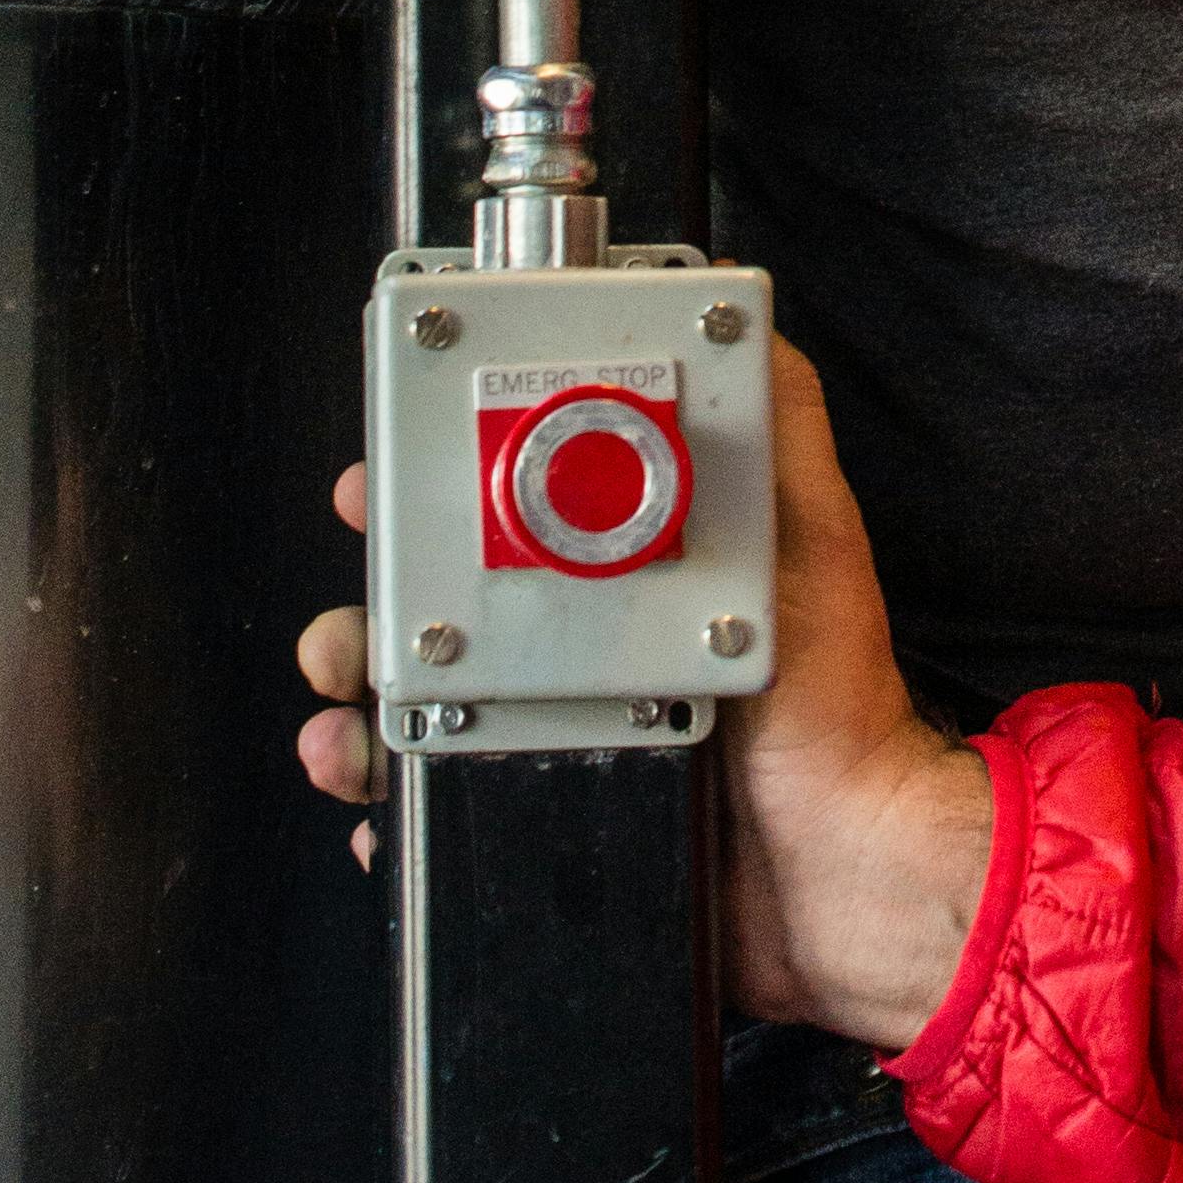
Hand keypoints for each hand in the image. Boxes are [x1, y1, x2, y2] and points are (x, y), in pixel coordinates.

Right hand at [290, 351, 993, 1045]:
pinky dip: (383, 792)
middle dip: (365, 603)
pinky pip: (436, 798)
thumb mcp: (809, 531)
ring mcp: (559, 729)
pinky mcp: (549, 808)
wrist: (836, 869)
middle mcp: (584, 642)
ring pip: (415, 698)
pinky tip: (375, 787)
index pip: (507, 507)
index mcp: (630, 566)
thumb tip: (736, 312)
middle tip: (349, 624)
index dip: (429, 492)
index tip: (375, 486)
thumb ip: (774, 422)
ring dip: (355, 697)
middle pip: (434, 603)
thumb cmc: (835, 704)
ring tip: (346, 714)